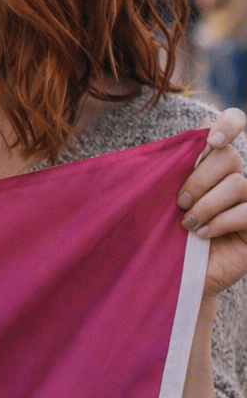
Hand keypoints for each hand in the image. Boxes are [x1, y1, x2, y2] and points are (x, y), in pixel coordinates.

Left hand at [176, 108, 246, 298]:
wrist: (168, 275)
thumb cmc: (160, 232)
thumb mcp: (159, 195)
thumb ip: (171, 164)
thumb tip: (197, 126)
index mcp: (211, 164)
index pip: (233, 123)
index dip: (228, 124)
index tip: (210, 140)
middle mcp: (234, 178)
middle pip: (229, 156)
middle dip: (198, 179)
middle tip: (179, 201)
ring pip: (237, 184)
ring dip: (206, 204)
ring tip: (186, 223)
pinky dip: (220, 222)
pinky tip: (201, 235)